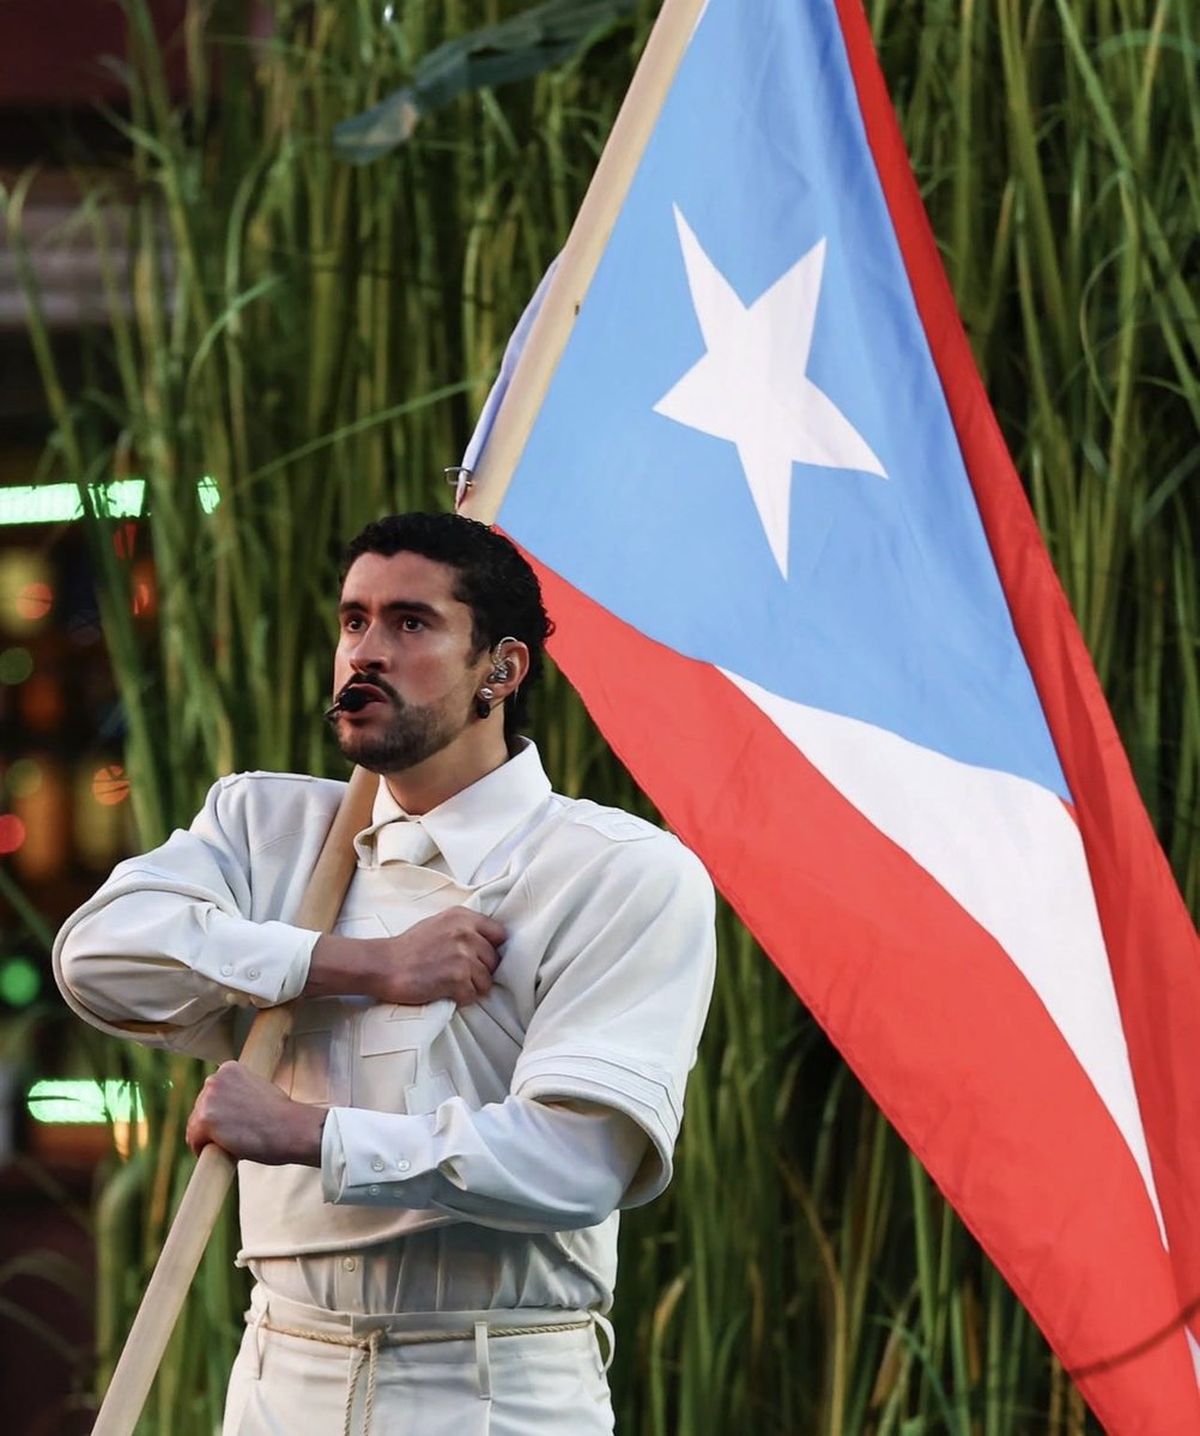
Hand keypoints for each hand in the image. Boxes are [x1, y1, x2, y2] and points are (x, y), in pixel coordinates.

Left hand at [186, 1061, 325, 1165]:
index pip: (213, 1093)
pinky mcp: (204, 1120)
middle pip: (201, 1107)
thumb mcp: (258, 1089)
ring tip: (231, 1143)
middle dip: (213, 1123)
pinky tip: (221, 1151)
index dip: (222, 1110)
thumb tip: (226, 1109)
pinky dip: (203, 1149)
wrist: (291, 1128)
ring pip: (195, 1124)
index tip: (235, 1121)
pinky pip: (194, 1140)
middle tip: (235, 1134)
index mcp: (229, 1068)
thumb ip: (239, 1092)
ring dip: (208, 1137)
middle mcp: (215, 1079)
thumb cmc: (281, 1114)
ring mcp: (208, 1099)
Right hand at [305, 907, 505, 1006]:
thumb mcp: (439, 923)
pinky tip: (446, 993)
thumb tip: (489, 943)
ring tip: (451, 985)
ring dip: (472, 987)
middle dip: (481, 971)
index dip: (492, 949)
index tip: (481, 958)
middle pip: (495, 961)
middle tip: (461, 975)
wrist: (384, 965)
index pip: (500, 934)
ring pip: (487, 981)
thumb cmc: (409, 947)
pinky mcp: (457, 979)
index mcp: (463, 916)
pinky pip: (473, 996)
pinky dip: (462, 999)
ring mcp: (463, 956)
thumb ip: (465, 928)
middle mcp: (466, 933)